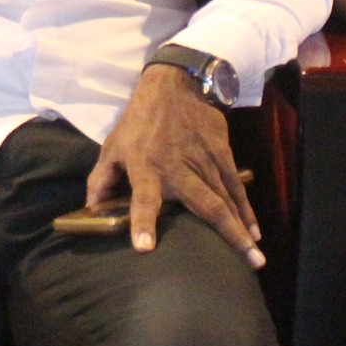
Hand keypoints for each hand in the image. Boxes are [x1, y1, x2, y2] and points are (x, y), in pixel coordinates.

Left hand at [87, 63, 263, 267]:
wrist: (174, 84)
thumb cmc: (139, 120)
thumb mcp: (112, 146)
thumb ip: (100, 179)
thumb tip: (90, 208)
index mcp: (146, 168)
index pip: (143, 199)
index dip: (142, 222)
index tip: (145, 248)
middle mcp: (178, 168)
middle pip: (205, 205)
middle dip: (226, 234)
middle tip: (246, 262)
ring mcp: (204, 160)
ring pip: (226, 200)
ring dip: (241, 228)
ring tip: (255, 256)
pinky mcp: (221, 152)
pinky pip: (235, 185)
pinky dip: (246, 208)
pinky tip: (254, 229)